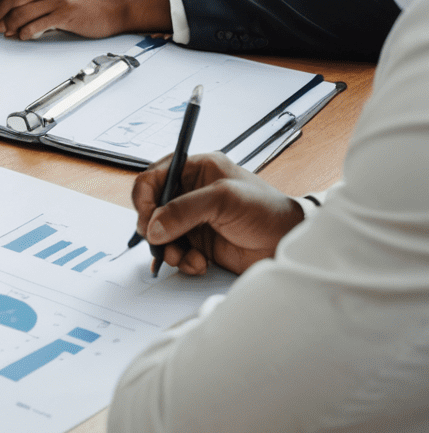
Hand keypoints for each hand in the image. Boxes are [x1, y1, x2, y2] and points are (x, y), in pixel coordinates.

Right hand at [130, 151, 304, 275]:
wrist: (289, 243)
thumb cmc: (266, 210)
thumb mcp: (223, 199)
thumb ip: (184, 210)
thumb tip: (153, 226)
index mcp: (195, 169)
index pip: (154, 177)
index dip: (144, 197)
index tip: (145, 218)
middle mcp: (191, 192)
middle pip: (152, 208)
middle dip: (154, 228)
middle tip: (159, 242)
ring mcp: (194, 218)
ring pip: (161, 233)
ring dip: (168, 248)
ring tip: (183, 257)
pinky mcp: (200, 242)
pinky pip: (177, 251)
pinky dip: (183, 261)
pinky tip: (199, 263)